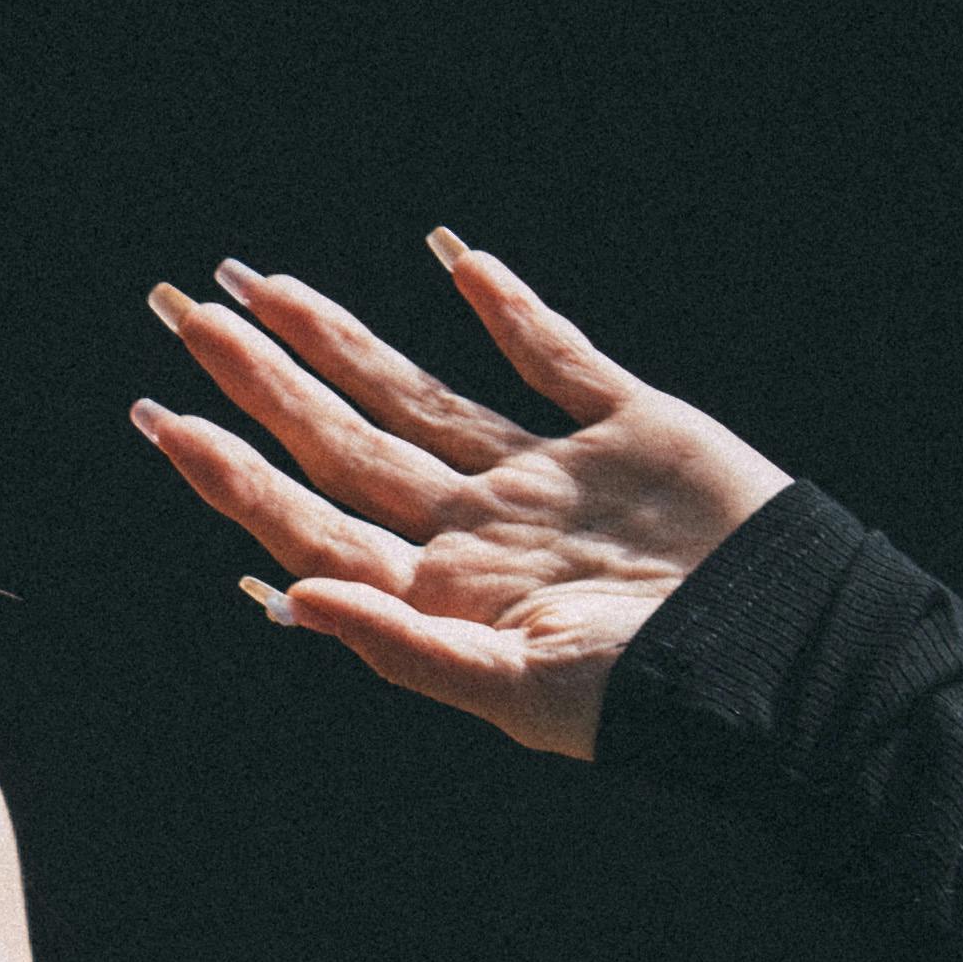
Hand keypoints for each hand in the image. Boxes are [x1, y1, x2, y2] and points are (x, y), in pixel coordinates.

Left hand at [131, 229, 788, 760]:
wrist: (801, 664)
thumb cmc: (657, 701)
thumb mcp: (517, 693)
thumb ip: (401, 643)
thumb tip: (283, 595)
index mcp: (445, 590)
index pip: (309, 516)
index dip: (232, 470)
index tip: (161, 414)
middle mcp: (481, 527)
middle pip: (345, 440)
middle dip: (263, 380)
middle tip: (182, 314)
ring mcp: (551, 476)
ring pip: (421, 392)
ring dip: (342, 341)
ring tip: (263, 288)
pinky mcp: (633, 431)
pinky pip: (557, 356)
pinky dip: (508, 309)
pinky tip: (455, 259)